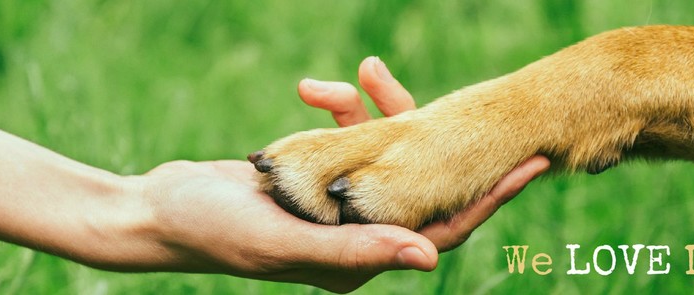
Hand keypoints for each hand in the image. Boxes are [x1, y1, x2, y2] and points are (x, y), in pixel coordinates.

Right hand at [100, 57, 548, 292]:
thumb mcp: (286, 242)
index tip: (534, 163)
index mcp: (361, 261)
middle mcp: (355, 235)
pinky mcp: (314, 178)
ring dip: (374, 112)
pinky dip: (337, 111)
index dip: (490, 197)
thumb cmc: (215, 233)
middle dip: (436, 137)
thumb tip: (432, 257)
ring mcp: (335, 205)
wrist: (159, 209)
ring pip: (384, 153)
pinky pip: (346, 139)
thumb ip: (358, 250)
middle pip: (421, 184)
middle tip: (467, 101)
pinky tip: (313, 90)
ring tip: (360, 73)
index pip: (443, 228)